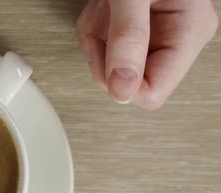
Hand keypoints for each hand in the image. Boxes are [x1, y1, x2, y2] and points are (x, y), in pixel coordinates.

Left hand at [76, 0, 217, 109]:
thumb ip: (128, 37)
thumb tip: (122, 90)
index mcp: (189, 32)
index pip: (152, 93)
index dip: (120, 79)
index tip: (108, 48)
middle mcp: (176, 38)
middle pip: (126, 80)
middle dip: (104, 52)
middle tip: (105, 18)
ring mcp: (155, 36)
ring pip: (110, 66)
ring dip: (95, 38)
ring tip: (104, 7)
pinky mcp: (136, 32)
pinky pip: (104, 48)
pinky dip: (93, 30)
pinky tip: (102, 9)